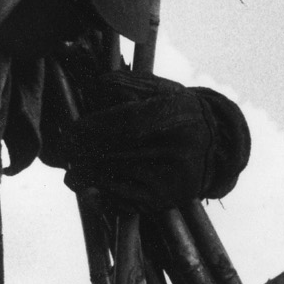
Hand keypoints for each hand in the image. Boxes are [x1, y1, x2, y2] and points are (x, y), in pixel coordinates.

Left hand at [44, 69, 251, 212]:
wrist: (219, 149)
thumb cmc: (181, 113)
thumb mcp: (163, 91)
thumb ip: (130, 85)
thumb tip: (97, 84)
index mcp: (177, 117)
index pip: (128, 124)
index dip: (94, 128)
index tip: (71, 130)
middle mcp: (177, 149)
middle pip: (117, 152)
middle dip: (83, 152)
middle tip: (63, 150)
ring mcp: (171, 178)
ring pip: (117, 177)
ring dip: (86, 175)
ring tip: (71, 172)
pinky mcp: (165, 199)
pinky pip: (125, 200)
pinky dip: (102, 196)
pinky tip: (88, 189)